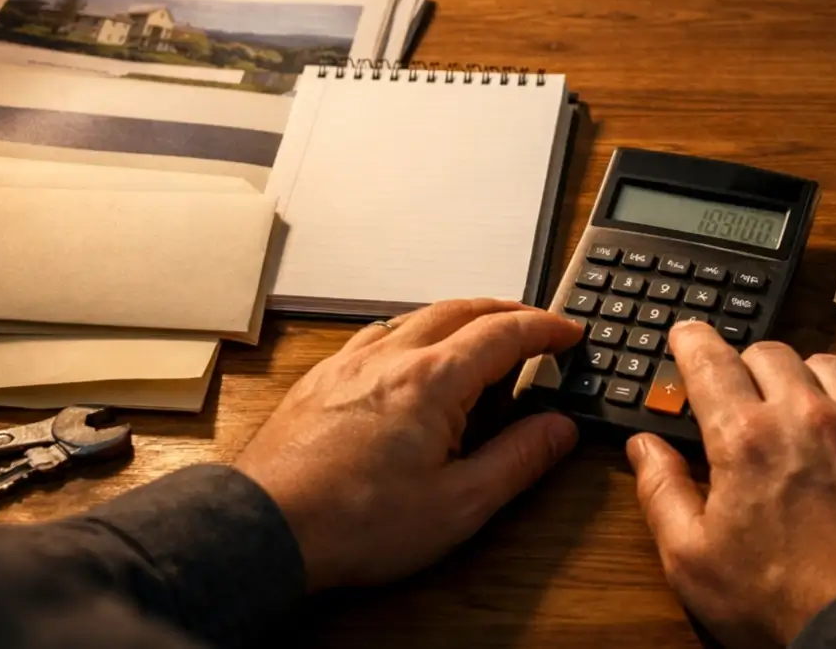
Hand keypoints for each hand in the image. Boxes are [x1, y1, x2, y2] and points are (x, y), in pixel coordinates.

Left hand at [235, 298, 582, 590]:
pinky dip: (414, 331)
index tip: (568, 332)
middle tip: (535, 326)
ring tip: (481, 337)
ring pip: (418, 315)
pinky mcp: (323, 377)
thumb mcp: (458, 505)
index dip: (545, 328)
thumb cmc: (354, 523)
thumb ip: (517, 460)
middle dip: (507, 311)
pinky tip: (412, 355)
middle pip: (463, 309)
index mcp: (433, 380)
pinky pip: (379, 333)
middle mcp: (391, 355)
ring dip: (460, 317)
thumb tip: (558, 429)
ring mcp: (352, 361)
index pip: (505, 333)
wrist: (266, 528)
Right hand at [627, 322, 835, 647]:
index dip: (690, 340)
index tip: (685, 336)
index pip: (709, 358)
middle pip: (769, 352)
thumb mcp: (694, 560)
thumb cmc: (786, 605)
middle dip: (744, 364)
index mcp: (746, 437)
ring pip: (827, 364)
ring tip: (794, 404)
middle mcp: (807, 415)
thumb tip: (644, 448)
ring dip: (802, 376)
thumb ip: (661, 493)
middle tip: (737, 393)